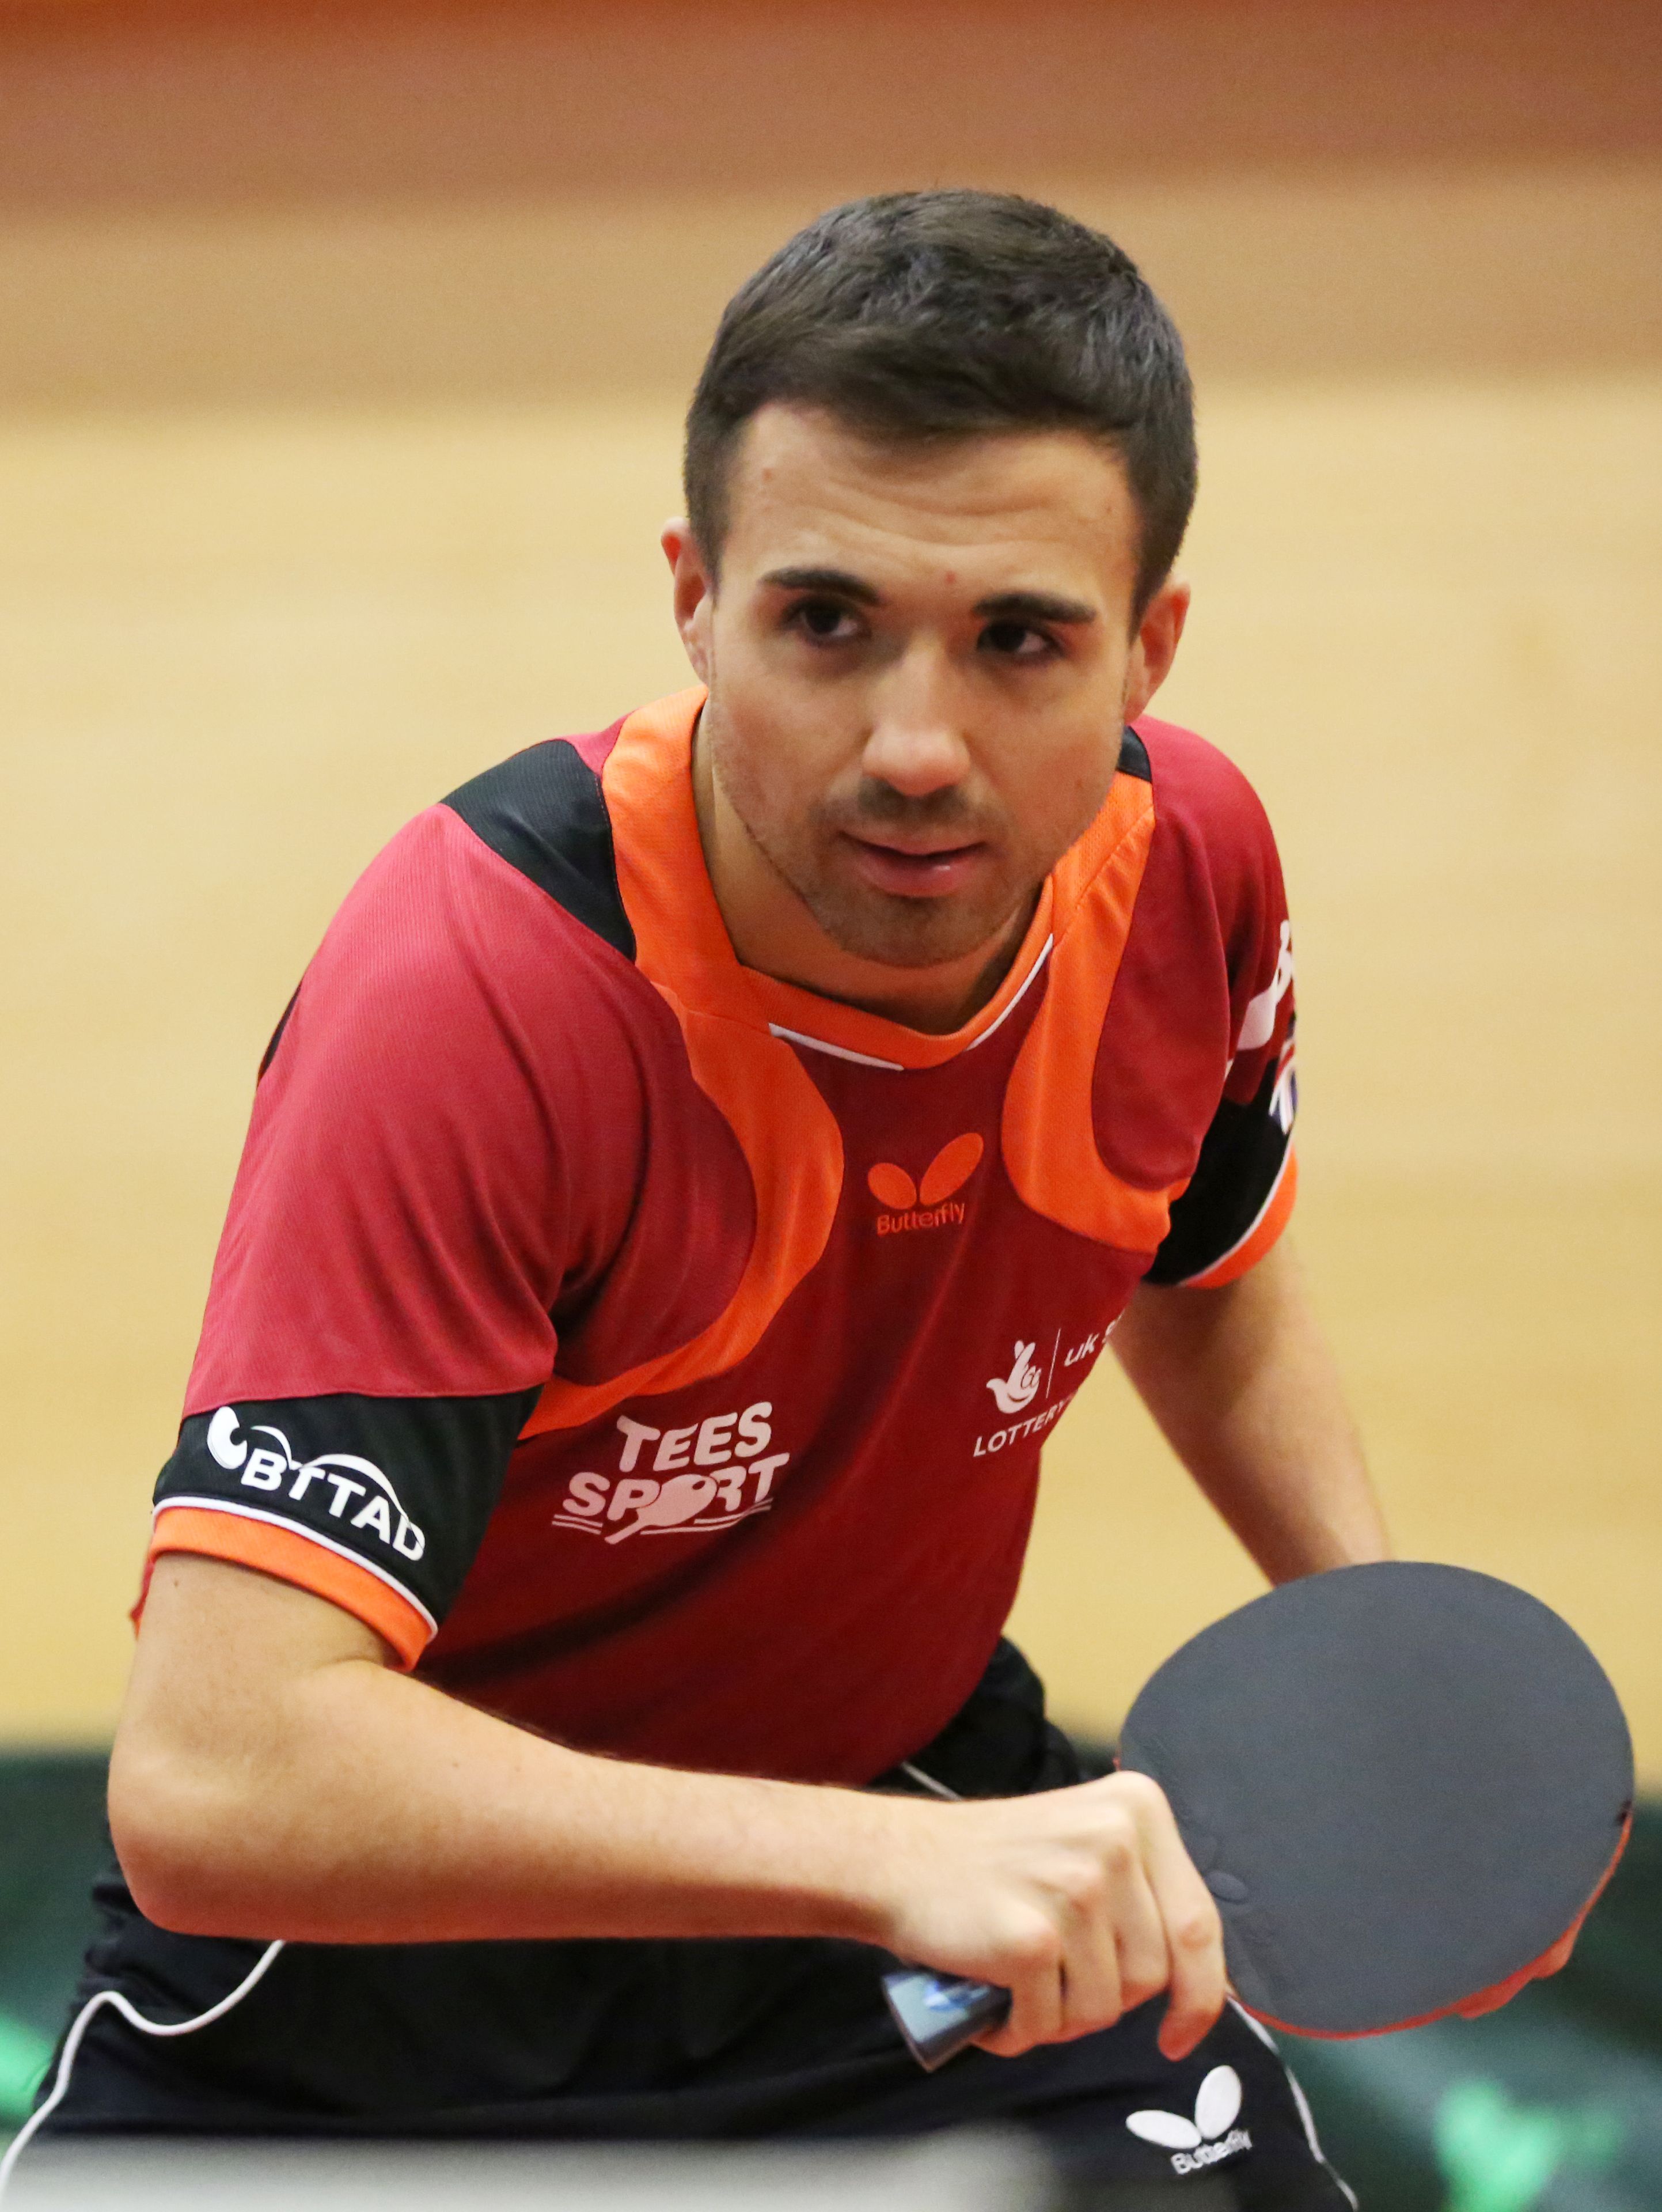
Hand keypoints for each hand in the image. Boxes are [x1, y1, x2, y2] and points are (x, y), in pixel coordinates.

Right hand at [872, 1771, 1225, 2060]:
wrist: (898, 1858)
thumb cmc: (993, 1862)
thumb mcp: (1085, 1842)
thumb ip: (1142, 1890)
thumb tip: (1202, 1976)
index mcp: (1137, 1809)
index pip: (1199, 1924)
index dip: (1201, 1995)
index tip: (1180, 2033)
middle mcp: (1114, 1840)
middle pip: (1153, 1975)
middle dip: (1107, 1997)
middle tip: (1054, 1976)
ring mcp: (1073, 1888)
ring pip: (1104, 2008)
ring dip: (1060, 2015)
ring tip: (1019, 1981)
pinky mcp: (1030, 1939)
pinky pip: (1048, 2024)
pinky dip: (1017, 2030)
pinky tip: (991, 1999)